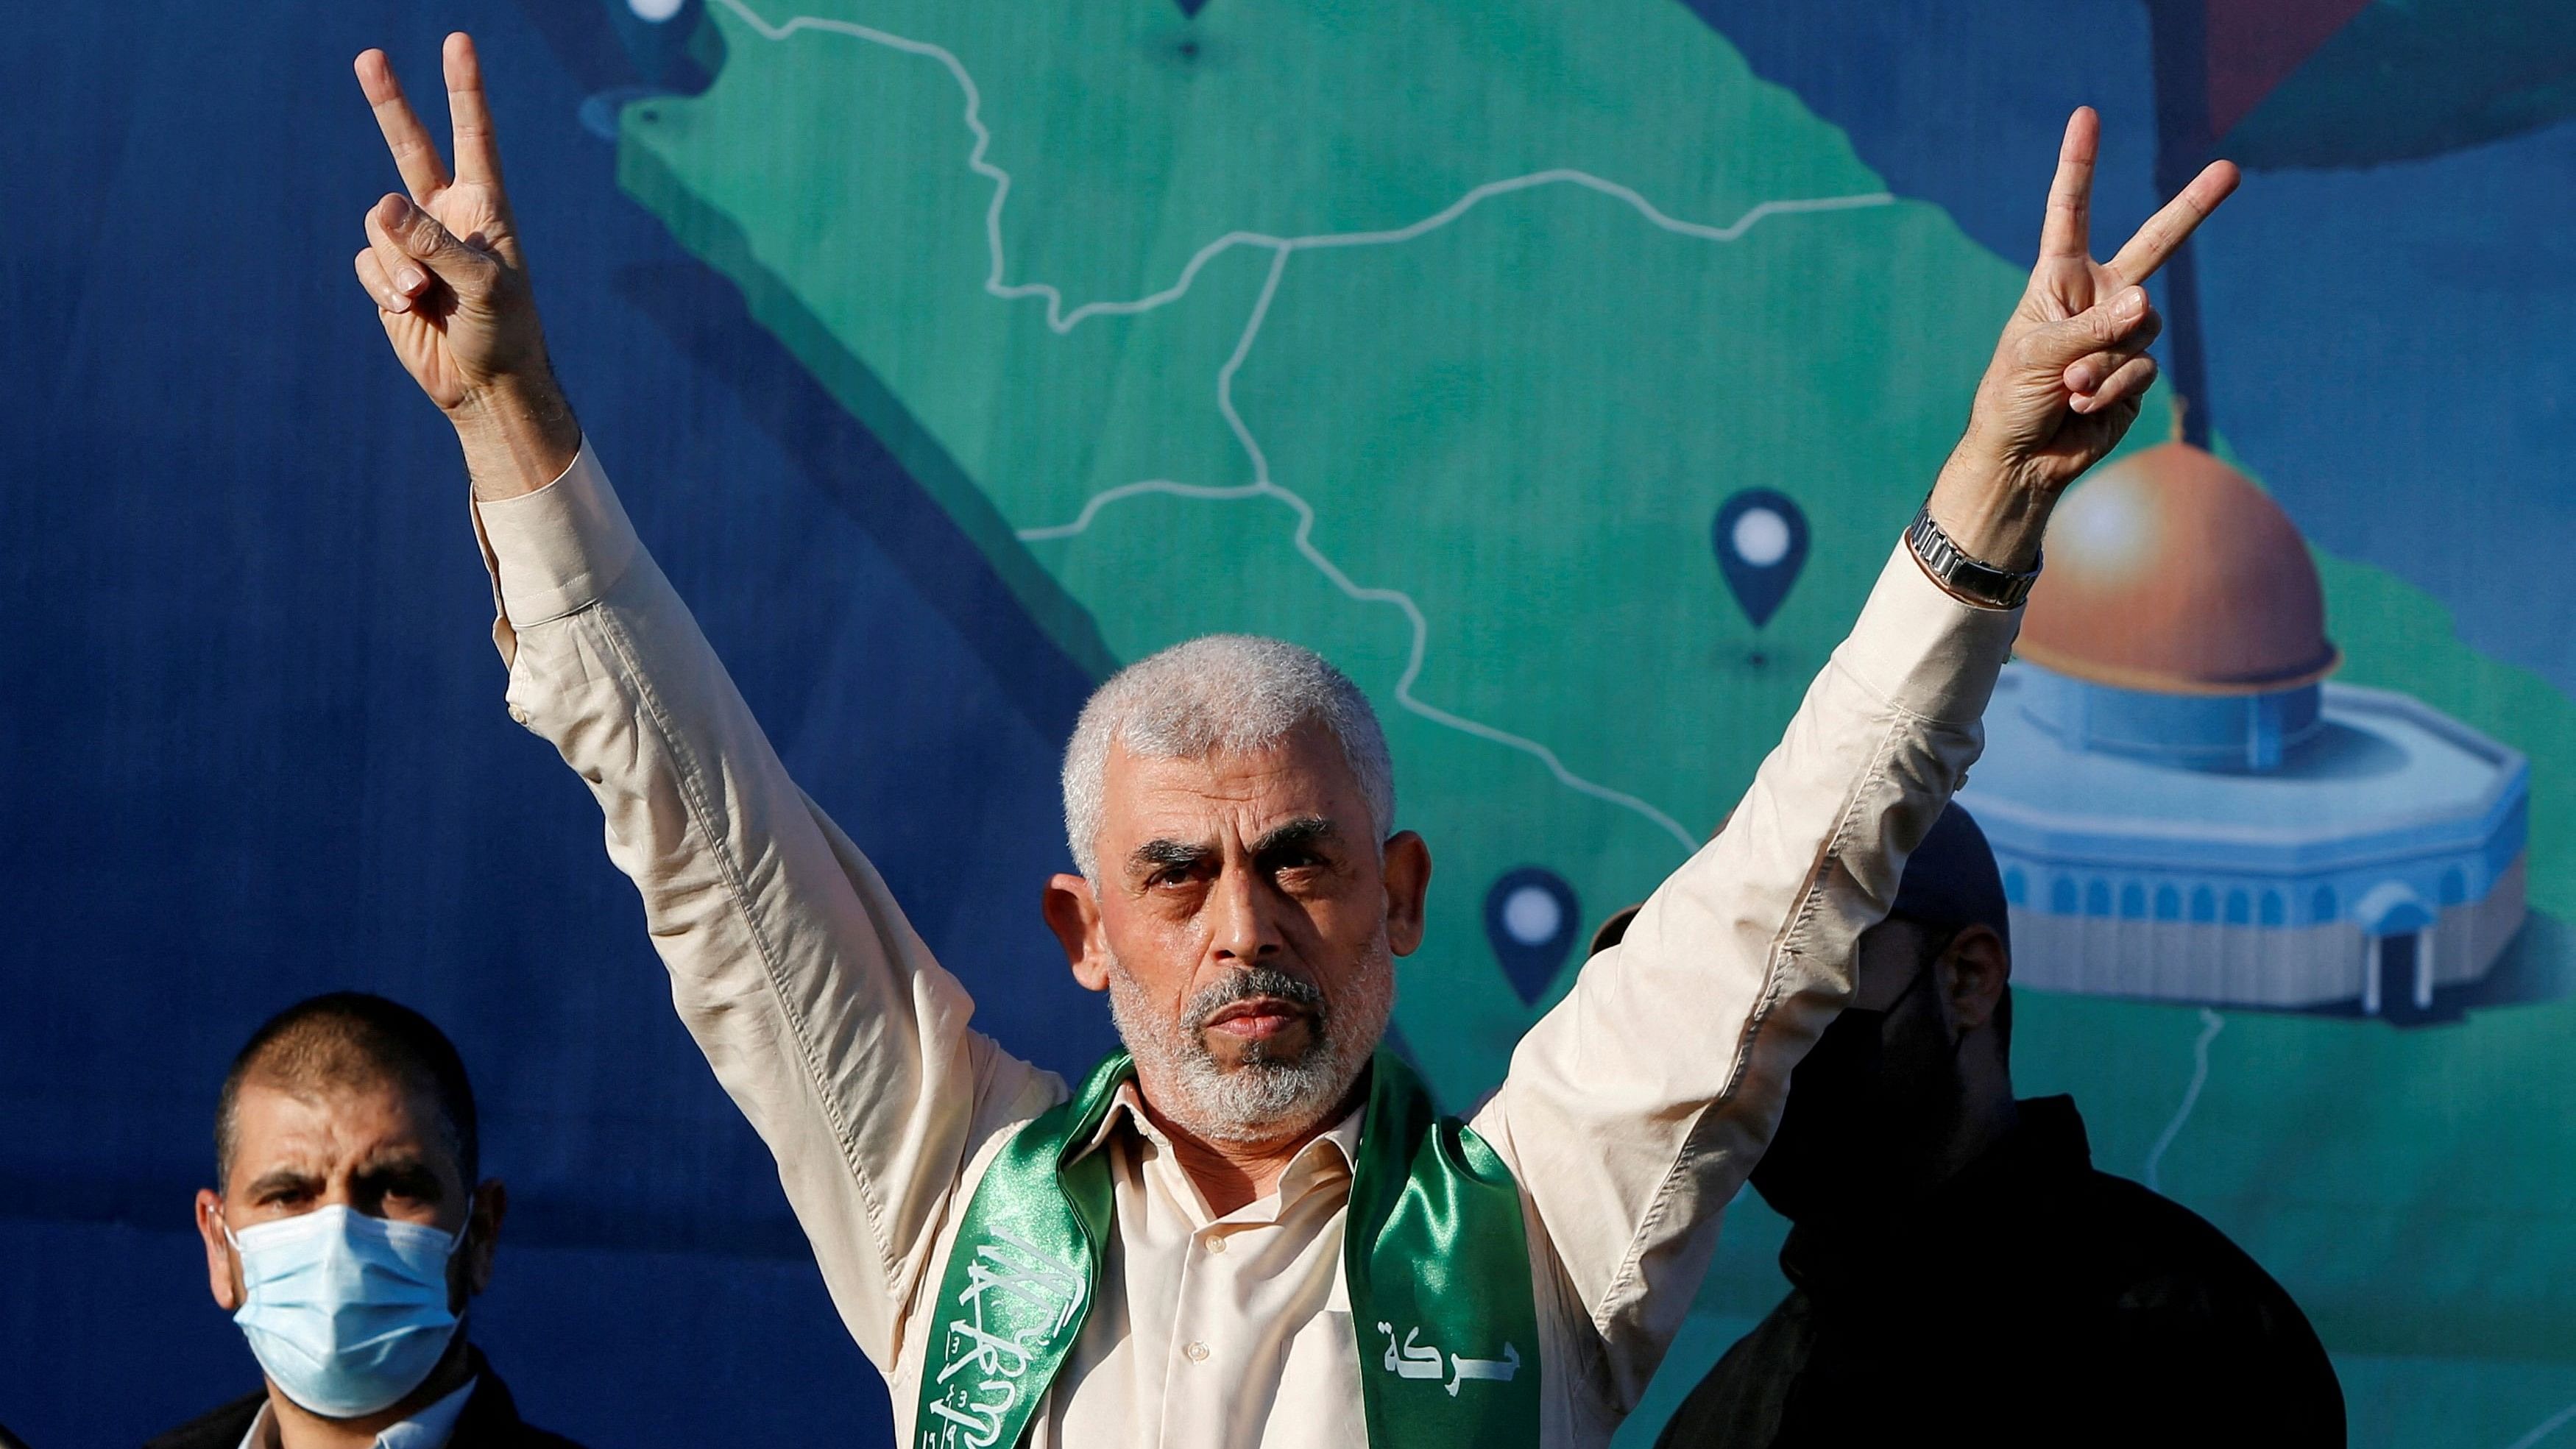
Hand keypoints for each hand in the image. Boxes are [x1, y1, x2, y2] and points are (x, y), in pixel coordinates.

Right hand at [353, 34, 577, 496]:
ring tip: (427, 297)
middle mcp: (447, 215)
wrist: (486, 384)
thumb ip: (436, 243)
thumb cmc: (505, 331)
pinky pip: (367, 261)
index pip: (472, 136)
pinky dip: (383, 285)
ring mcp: (414, 244)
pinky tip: (409, 309)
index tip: (458, 43)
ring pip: (378, 225)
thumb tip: (382, 208)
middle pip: (410, 147)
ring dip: (396, 263)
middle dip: (391, 105)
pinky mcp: (389, 275)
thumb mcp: (484, 285)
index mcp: (485, 206)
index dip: (463, 90)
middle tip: (370, 57)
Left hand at [1927, 107, 2238, 570]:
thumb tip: (2145, 303)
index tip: (2086, 115)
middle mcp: (2098, 297)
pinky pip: (2140, 367)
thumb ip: (2091, 328)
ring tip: (2067, 387)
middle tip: (2231, 169)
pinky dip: (2110, 388)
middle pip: (2156, 244)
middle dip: (2193, 208)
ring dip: (2102, 362)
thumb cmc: (2011, 398)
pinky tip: (2080, 405)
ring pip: (2142, 328)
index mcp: (2059, 278)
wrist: (2021, 457)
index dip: (2079, 164)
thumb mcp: (2038, 355)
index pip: (2071, 212)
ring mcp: (2122, 334)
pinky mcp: (2137, 371)